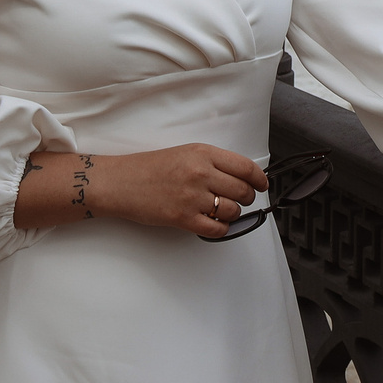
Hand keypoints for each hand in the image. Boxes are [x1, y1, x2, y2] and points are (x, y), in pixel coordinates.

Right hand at [16, 143, 267, 237]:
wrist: (120, 183)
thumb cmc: (150, 168)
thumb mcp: (185, 153)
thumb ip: (212, 162)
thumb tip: (241, 176)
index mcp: (203, 154)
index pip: (246, 168)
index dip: (259, 179)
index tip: (262, 185)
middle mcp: (201, 173)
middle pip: (243, 190)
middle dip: (248, 198)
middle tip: (243, 200)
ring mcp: (192, 197)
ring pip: (232, 210)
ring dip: (233, 214)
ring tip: (224, 212)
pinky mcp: (182, 218)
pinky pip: (216, 229)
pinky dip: (221, 229)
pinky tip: (215, 225)